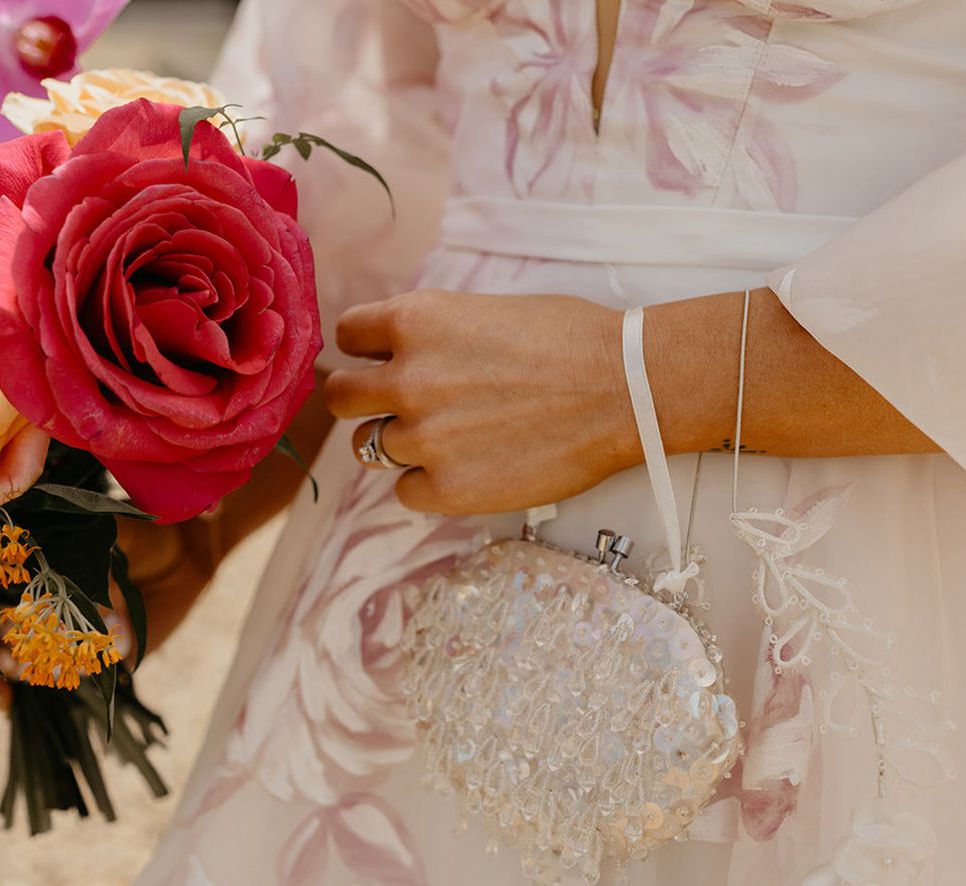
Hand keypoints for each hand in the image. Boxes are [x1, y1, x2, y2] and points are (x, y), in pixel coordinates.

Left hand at [325, 291, 636, 514]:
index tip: (381, 362)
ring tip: (450, 439)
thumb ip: (434, 335)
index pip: (348, 336)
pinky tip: (467, 470)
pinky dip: (428, 484)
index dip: (365, 350)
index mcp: (415, 322)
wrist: (625, 390)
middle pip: (340, 398)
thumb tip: (405, 355)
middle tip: (399, 407)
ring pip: (369, 447)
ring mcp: (422, 438)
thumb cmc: (572, 342)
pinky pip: (404, 493)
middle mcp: (406, 379)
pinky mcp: (446, 489)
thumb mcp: (486, 312)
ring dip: (400, 443)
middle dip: (363, 400)